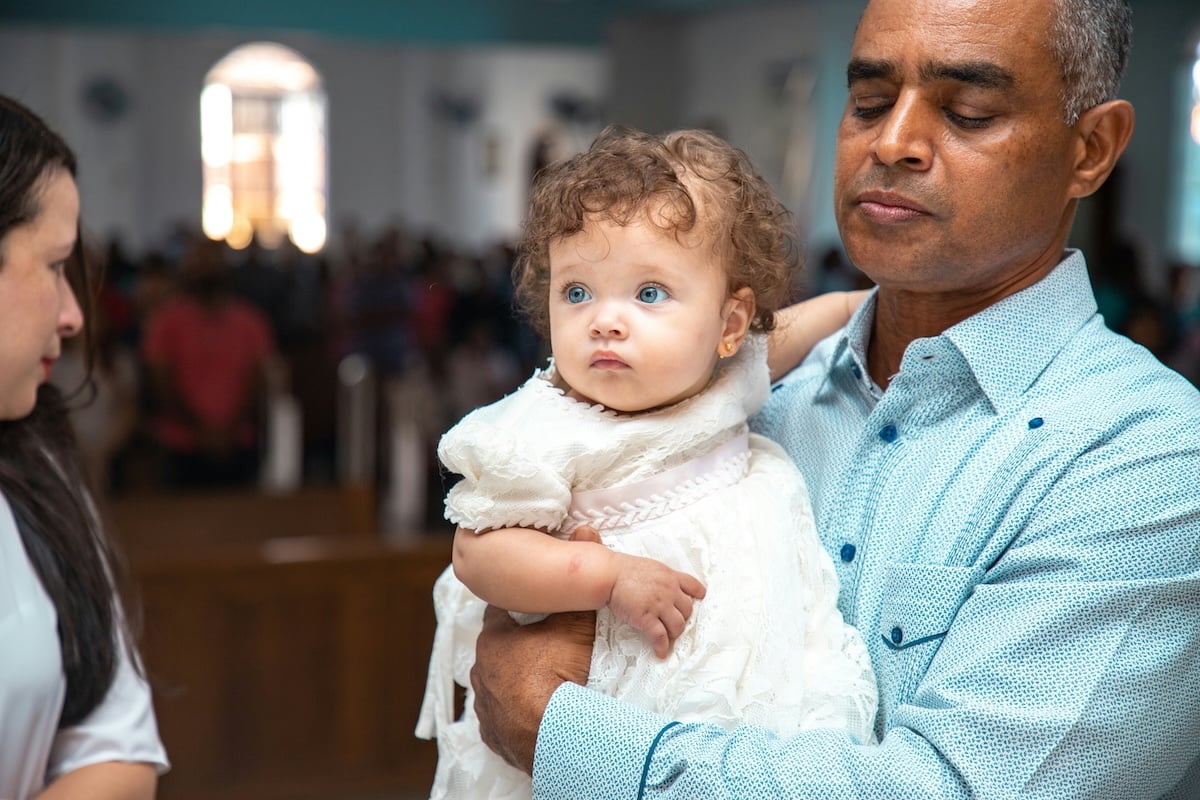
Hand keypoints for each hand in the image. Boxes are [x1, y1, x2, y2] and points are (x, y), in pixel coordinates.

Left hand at [471, 604, 595, 774]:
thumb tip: (585, 585)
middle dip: (518, 647)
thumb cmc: (557, 675)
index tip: (532, 605)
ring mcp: (486, 707)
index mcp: (492, 640)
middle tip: (546, 647)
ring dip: (515, 685)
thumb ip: (575, 604)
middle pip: (498, 650)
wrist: (553, 733)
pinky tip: (537, 715)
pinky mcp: (494, 736)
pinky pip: (503, 720)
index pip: (498, 611)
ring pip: (497, 687)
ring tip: (545, 686)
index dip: (516, 606)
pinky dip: (517, 717)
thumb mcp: (574, 627)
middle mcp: (481, 672)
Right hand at [608, 553, 705, 657]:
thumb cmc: (624, 570)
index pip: (693, 586)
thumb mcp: (650, 567)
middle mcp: (669, 591)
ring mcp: (659, 605)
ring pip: (679, 625)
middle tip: (673, 622)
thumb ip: (661, 577)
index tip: (699, 600)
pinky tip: (660, 652)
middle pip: (688, 610)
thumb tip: (662, 586)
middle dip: (682, 617)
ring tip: (668, 637)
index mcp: (670, 577)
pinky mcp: (647, 618)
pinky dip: (662, 647)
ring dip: (674, 633)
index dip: (698, 595)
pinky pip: (661, 636)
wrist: (609, 574)